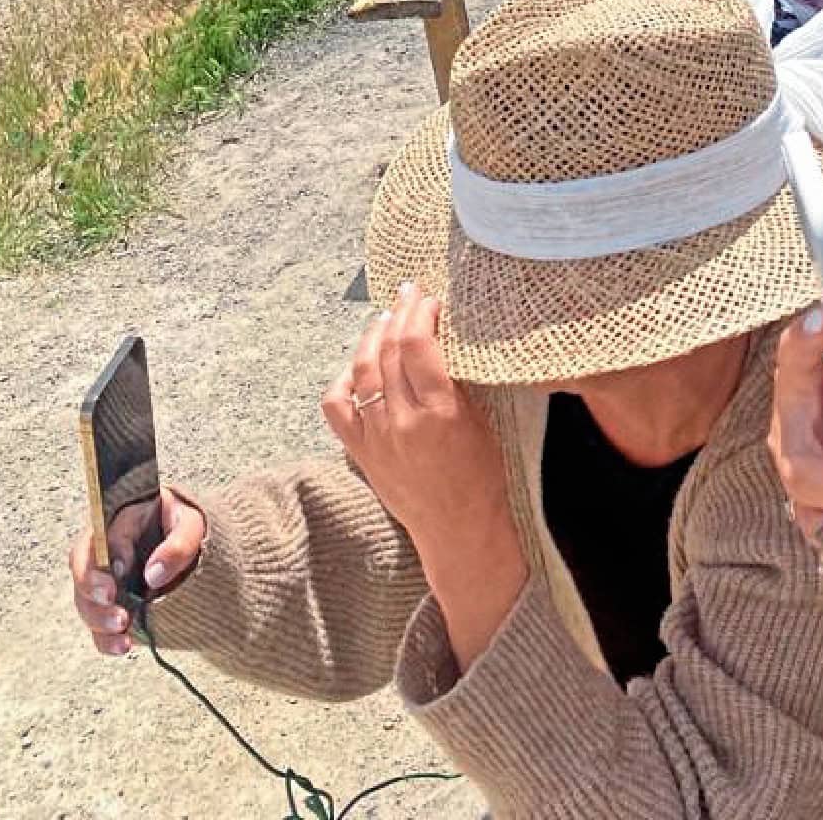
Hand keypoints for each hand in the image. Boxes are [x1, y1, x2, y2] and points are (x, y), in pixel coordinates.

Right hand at [68, 488, 205, 655]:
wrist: (189, 541)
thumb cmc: (186, 524)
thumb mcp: (192, 524)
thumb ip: (178, 543)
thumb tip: (153, 575)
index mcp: (119, 521)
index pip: (101, 537)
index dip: (106, 557)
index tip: (120, 573)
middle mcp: (103, 551)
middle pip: (83, 570)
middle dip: (94, 594)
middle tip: (117, 610)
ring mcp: (105, 579)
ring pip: (85, 601)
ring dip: (99, 621)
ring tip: (123, 634)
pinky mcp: (111, 604)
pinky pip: (97, 625)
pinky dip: (106, 639)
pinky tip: (123, 646)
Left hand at [322, 285, 512, 557]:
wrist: (461, 531)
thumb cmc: (484, 475)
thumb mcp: (483, 421)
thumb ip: (459, 379)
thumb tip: (442, 332)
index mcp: (441, 413)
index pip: (419, 344)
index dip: (421, 311)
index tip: (429, 296)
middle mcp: (403, 423)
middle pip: (390, 350)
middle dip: (399, 312)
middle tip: (408, 292)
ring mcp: (376, 438)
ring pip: (362, 370)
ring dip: (372, 336)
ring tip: (385, 318)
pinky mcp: (360, 453)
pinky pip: (338, 406)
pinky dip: (344, 378)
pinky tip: (359, 365)